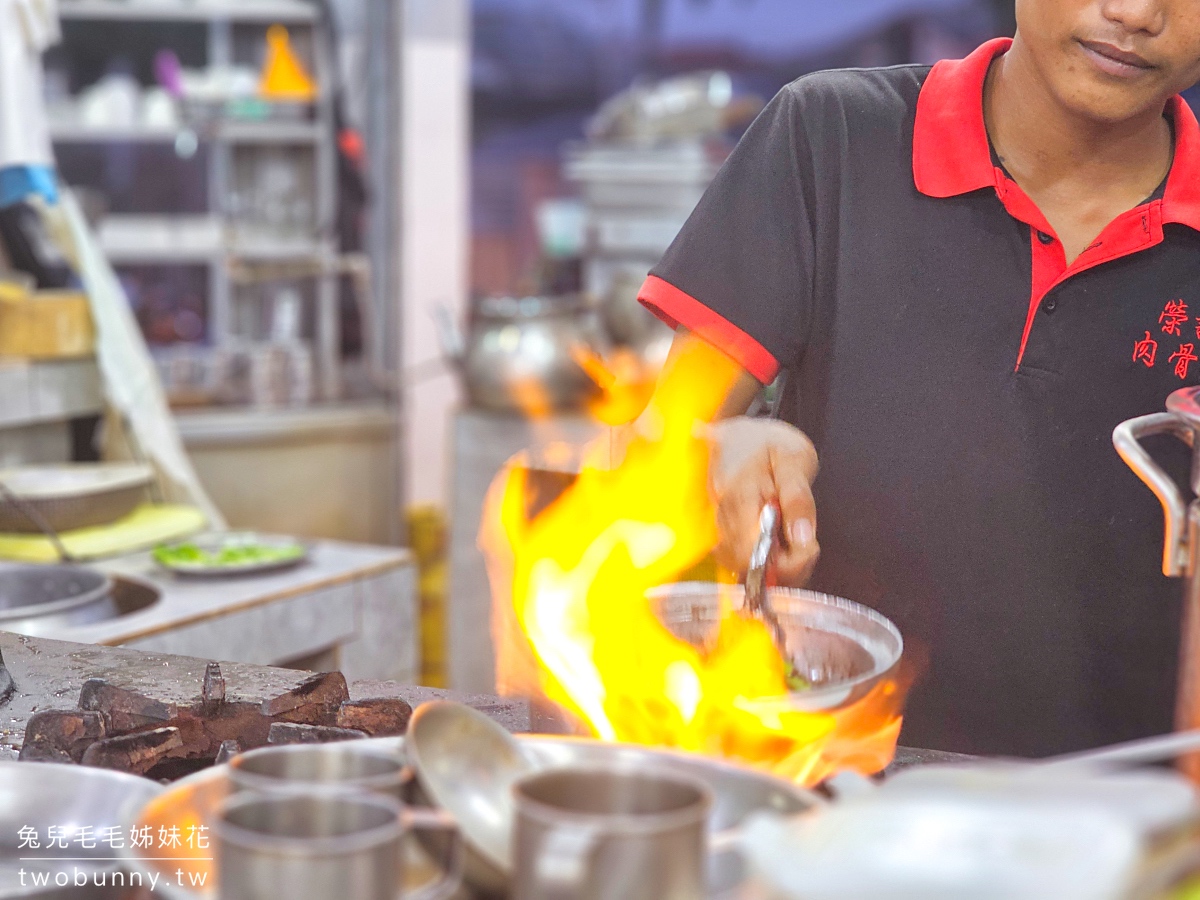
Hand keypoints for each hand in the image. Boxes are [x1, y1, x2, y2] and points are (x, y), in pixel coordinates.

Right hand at [708, 417, 819, 584]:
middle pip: (746, 563)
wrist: (740, 432)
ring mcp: (715, 522)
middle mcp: (720, 512)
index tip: (809, 549)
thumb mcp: (794, 460)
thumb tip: (802, 540)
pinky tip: (776, 541)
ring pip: (740, 564)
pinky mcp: (716, 529)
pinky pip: (737, 557)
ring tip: (792, 538)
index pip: (753, 551)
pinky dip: (759, 558)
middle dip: (781, 564)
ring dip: (771, 563)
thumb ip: (798, 499)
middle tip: (805, 543)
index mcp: (738, 493)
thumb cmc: (768, 442)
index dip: (784, 562)